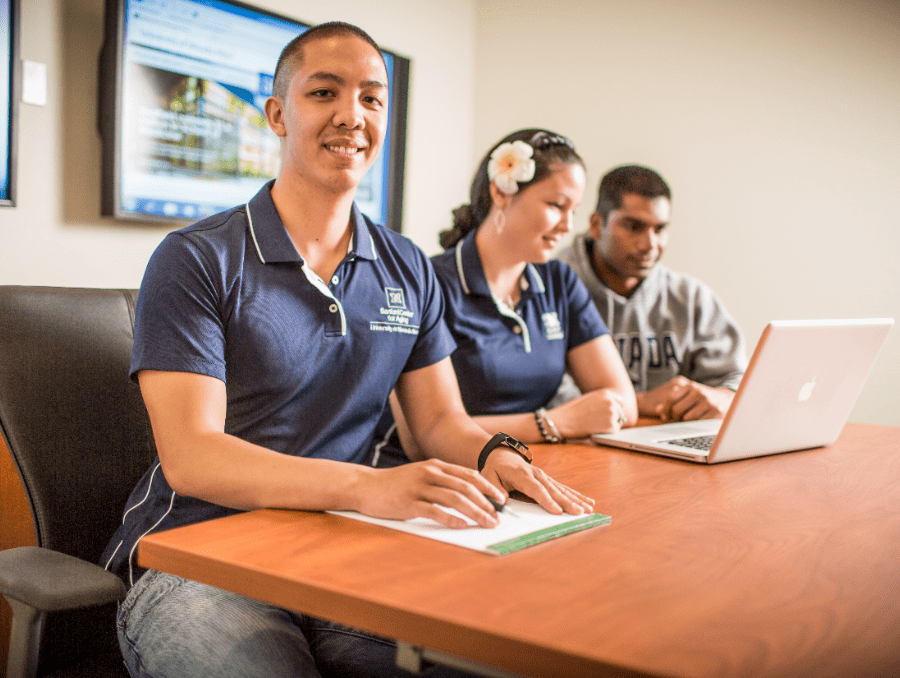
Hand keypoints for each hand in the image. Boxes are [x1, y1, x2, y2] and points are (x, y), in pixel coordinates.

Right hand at [353, 459, 505, 528]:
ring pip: (454, 499)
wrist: (365, 486)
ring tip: (487, 523)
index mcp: (436, 466)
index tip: (502, 500)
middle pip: (466, 488)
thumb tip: (469, 493)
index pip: (469, 475)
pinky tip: (462, 525)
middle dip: (486, 503)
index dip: (488, 487)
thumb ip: (442, 480)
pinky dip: (451, 518)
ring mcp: (419, 488)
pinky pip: (434, 511)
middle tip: (498, 517)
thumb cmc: (396, 484)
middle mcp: (430, 474)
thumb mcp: (421, 475)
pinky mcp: (409, 503)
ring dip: (475, 512)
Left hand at [481, 448, 594, 515]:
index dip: (546, 500)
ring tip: (589, 509)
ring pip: (562, 489)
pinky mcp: (549, 479)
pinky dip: (576, 495)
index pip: (535, 489)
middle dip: (567, 502)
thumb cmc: (495, 469)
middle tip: (579, 512)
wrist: (502, 455)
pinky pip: (564, 488)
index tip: (557, 510)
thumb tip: (503, 501)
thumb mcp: (488, 477)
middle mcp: (536, 474)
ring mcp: (544, 476)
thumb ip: (494, 489)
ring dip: (576, 499)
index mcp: (521, 475)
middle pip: (553, 490)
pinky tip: (588, 502)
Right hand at [550, 388, 627, 437]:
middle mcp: (611, 401)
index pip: (621, 402)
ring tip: (595, 424)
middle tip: (599, 421)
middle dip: (613, 417)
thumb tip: (616, 408)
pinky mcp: (611, 425)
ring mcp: (612, 413)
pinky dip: (608, 431)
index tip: (609, 414)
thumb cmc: (574, 410)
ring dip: (611, 424)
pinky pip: (615, 430)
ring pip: (619, 421)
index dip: (616, 408)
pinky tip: (597, 429)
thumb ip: (603, 400)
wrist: (564, 421)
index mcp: (606, 393)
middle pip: (621, 412)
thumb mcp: (590, 398)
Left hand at [637, 377, 733, 421]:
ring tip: (688, 420)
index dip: (665, 409)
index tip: (664, 415)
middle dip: (674, 417)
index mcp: (690, 386)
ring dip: (685, 422)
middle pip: (677, 410)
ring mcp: (708, 403)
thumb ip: (672, 400)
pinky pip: (698, 424)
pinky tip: (698, 422)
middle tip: (675, 419)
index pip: (670, 398)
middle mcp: (699, 393)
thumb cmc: (702, 399)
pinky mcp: (716, 413)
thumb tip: (657, 409)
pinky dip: (696, 425)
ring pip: (687, 419)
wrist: (726, 399)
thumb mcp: (688, 395)